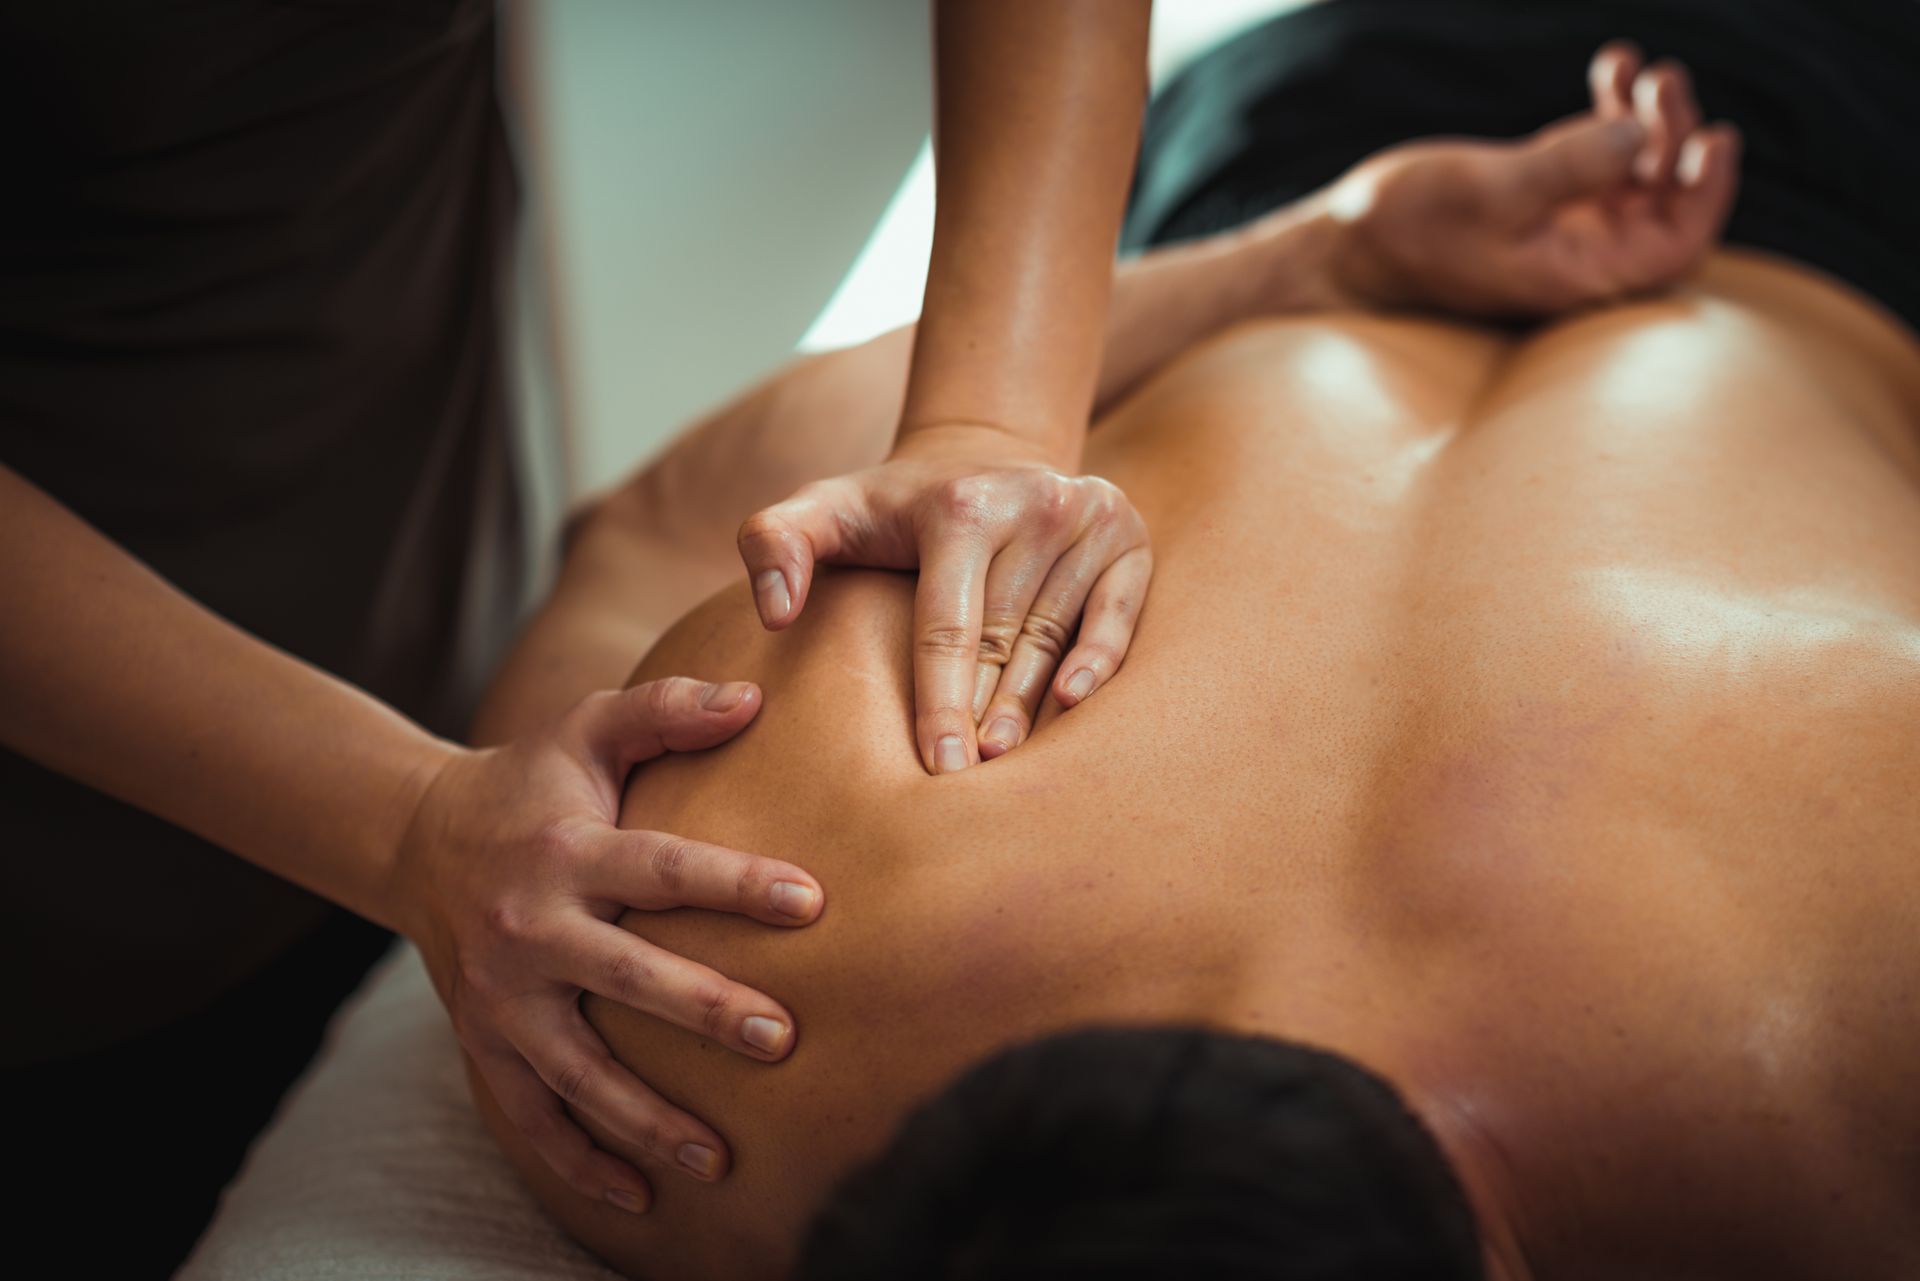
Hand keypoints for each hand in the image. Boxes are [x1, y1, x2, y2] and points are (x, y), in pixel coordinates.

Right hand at [388, 677, 824, 1213]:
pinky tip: (641, 1198)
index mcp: (566, 850)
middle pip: (624, 978)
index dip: (735, 883)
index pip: (661, 868)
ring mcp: (502, 998)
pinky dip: (578, 1164)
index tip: (812, 902)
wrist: (421, 841)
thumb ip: (665, 710)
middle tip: (780, 1039)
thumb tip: (753, 697)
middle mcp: (530, 929)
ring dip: (646, 1120)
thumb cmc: (534, 783)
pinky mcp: (486, 1045)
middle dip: (702, 1010)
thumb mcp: (587, 728)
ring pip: (577, 1071)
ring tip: (721, 1160)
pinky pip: (530, 1118)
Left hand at [736, 424, 1150, 771]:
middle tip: (964, 785)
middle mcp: (1032, 503)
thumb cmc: (891, 507)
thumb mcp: (822, 509)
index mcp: (960, 504)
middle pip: (1004, 638)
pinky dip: (1101, 660)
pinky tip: (1075, 704)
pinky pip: (1118, 613)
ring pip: (1054, 636)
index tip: (934, 771)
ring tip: (1004, 765)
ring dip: (1031, 706)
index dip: (939, 704)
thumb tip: (775, 612)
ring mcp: (1087, 518)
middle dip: (982, 715)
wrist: (979, 455)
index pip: (947, 626)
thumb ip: (774, 544)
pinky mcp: (1126, 537)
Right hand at [1316, 42, 1740, 317]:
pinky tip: (1612, 65)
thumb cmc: (1409, 231)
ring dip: (1650, 115)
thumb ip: (1568, 167)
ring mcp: (1566, 224)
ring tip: (1639, 67)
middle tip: (1662, 81)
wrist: (1348, 242)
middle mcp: (1583, 257)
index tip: (1714, 139)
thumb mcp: (1490, 193)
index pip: (1676, 248)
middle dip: (1676, 137)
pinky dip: (1614, 108)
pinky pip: (1604, 150)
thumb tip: (1638, 137)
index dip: (1709, 196)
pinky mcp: (1545, 193)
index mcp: (1578, 278)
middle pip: (1667, 200)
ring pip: (1641, 169)